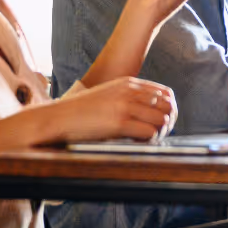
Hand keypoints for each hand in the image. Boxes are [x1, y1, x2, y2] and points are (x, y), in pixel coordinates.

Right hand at [36, 76, 176, 144]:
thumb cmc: (81, 112)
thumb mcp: (108, 96)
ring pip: (162, 119)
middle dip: (168, 122)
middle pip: (168, 106)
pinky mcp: (119, 123)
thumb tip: (149, 113)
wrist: (58, 118)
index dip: (170, 110)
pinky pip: (149, 132)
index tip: (163, 122)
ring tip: (147, 140)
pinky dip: (150, 141)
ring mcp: (125, 106)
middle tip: (159, 134)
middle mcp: (130, 92)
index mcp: (128, 83)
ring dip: (160, 133)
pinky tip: (138, 143)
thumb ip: (128, 98)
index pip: (166, 93)